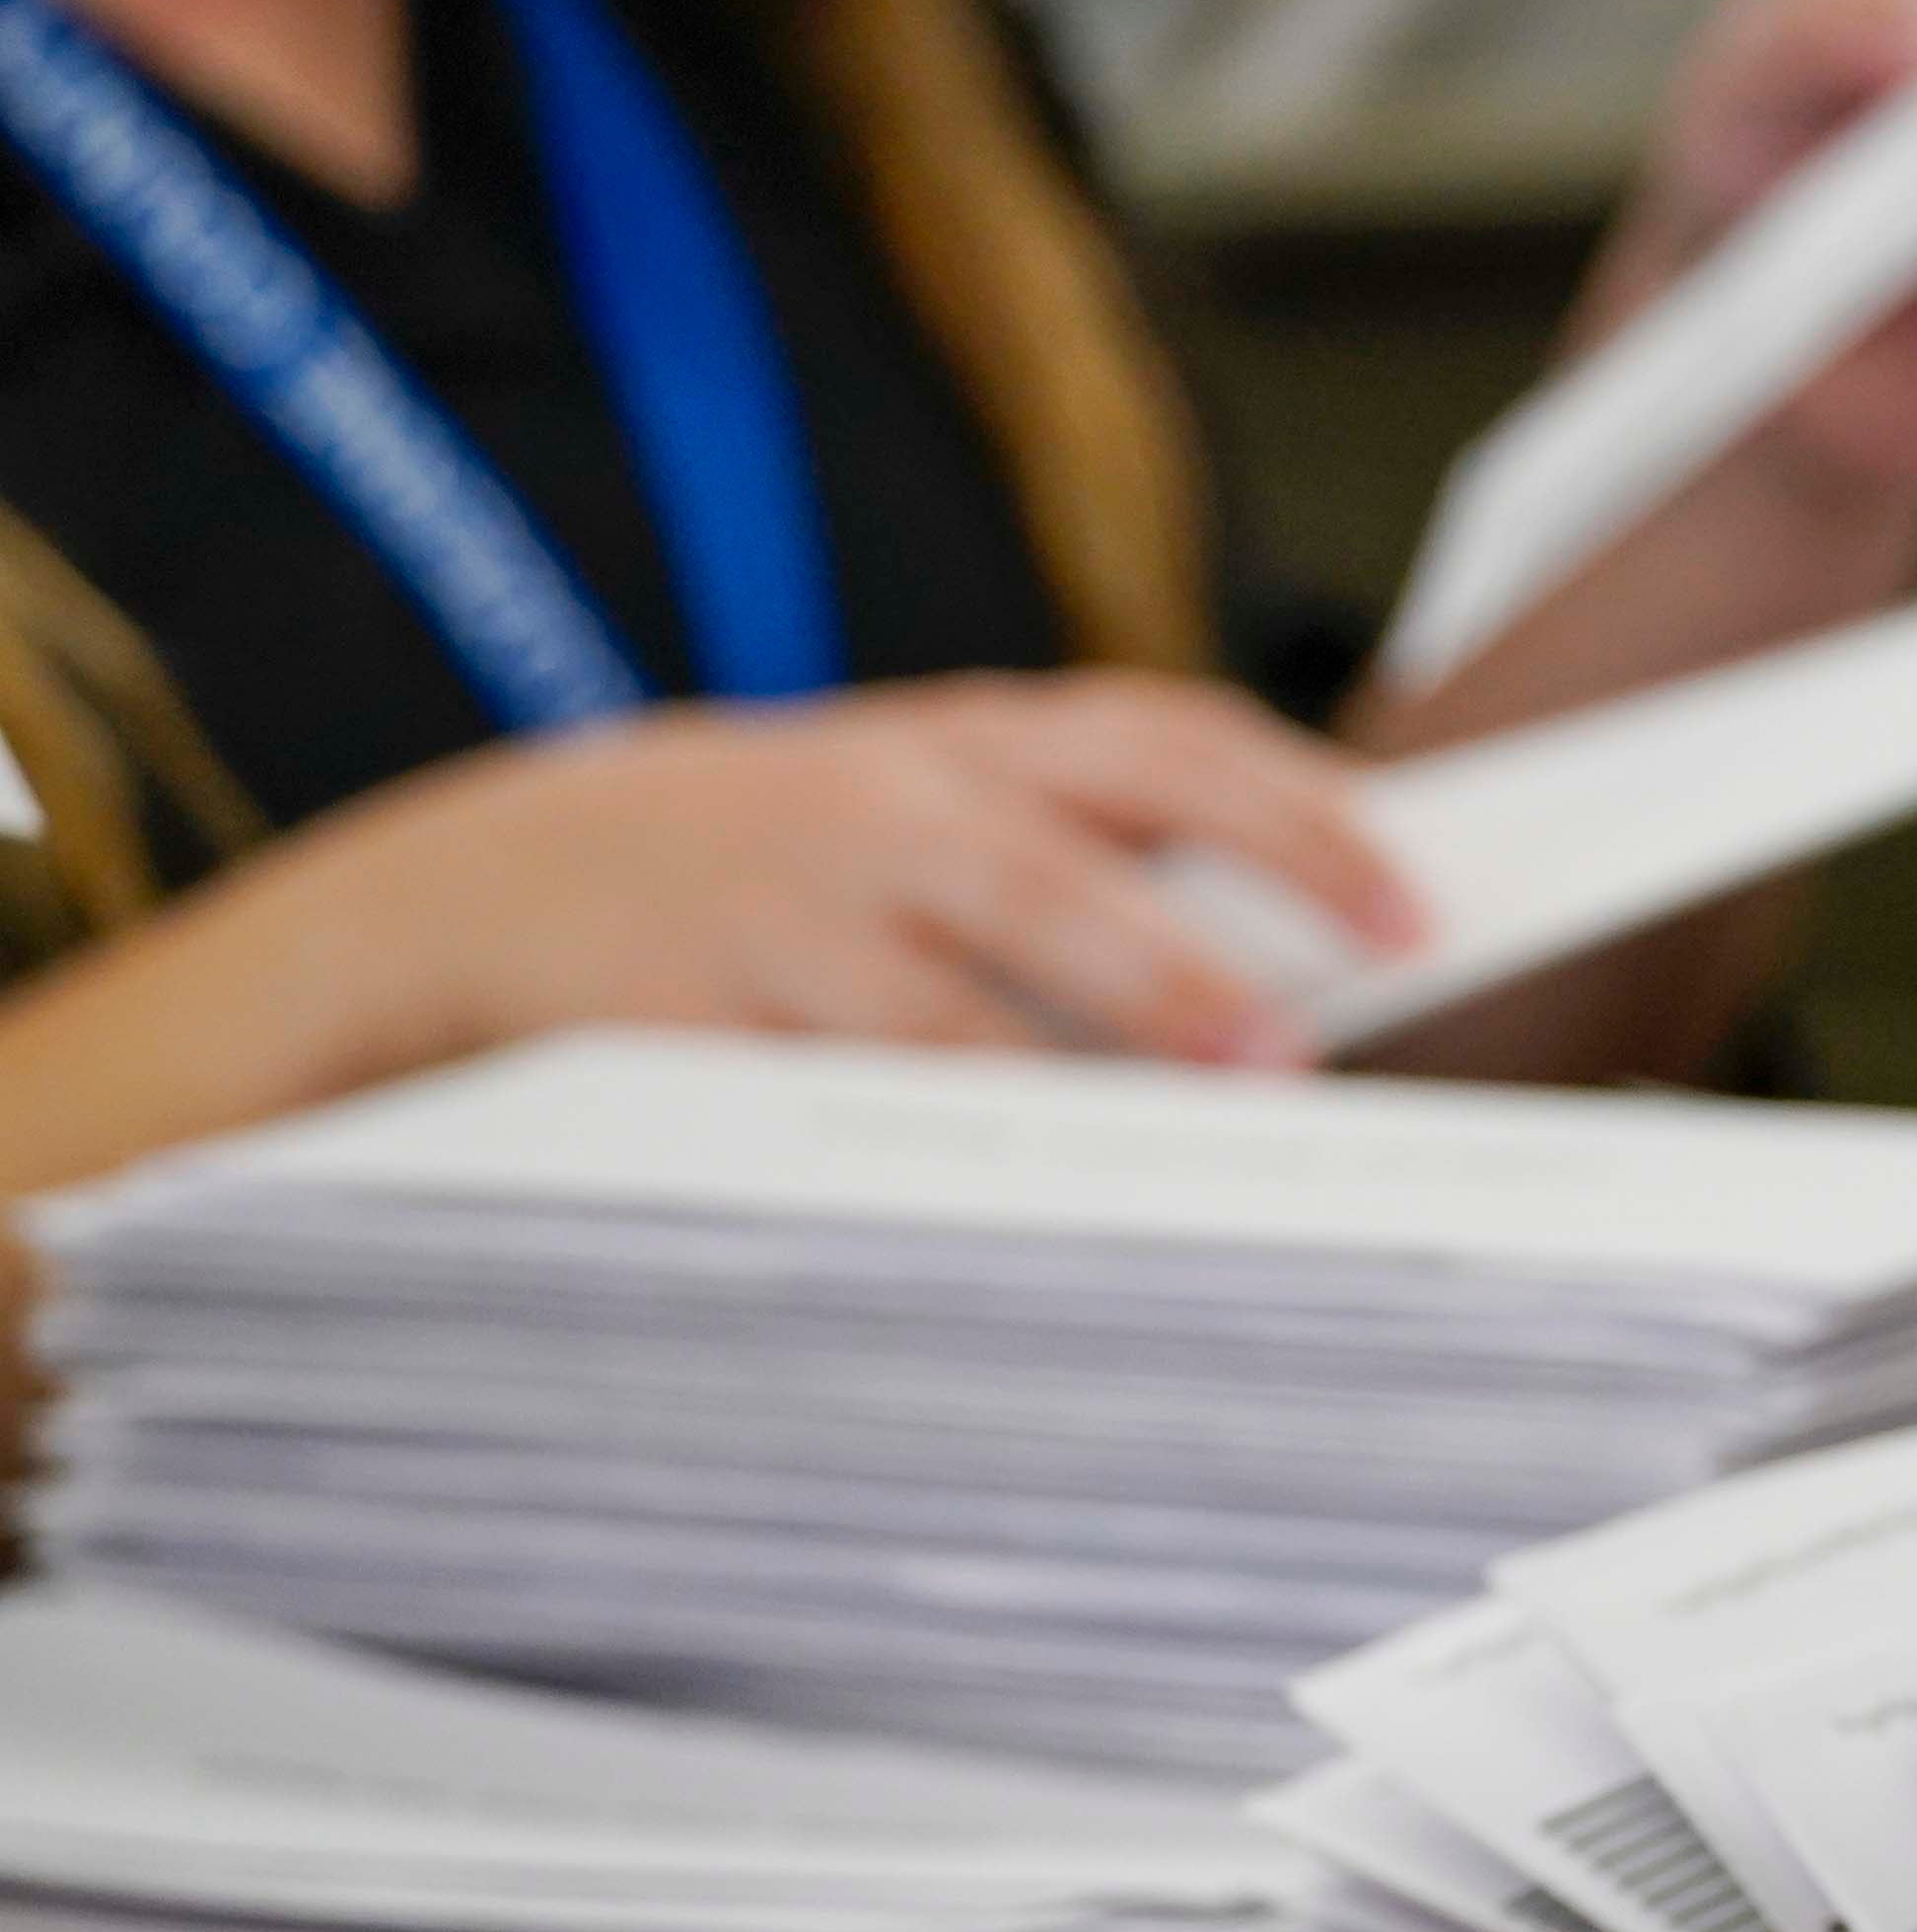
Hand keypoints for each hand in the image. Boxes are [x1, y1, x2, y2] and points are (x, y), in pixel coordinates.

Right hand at [204, 674, 1414, 1089]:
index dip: (1301, 818)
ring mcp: (783, 909)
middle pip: (1073, 867)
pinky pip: (829, 1095)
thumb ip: (1089, 855)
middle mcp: (882, 805)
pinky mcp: (688, 1013)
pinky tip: (1025, 1192)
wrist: (486, 882)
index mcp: (962, 740)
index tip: (1415, 900)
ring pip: (956, 997)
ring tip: (1199, 1118)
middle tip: (1306, 1044)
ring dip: (1082, 1063)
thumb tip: (1312, 962)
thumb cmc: (781, 863)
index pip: (1166, 744)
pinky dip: (932, 1143)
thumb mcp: (923, 811)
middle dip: (1195, 956)